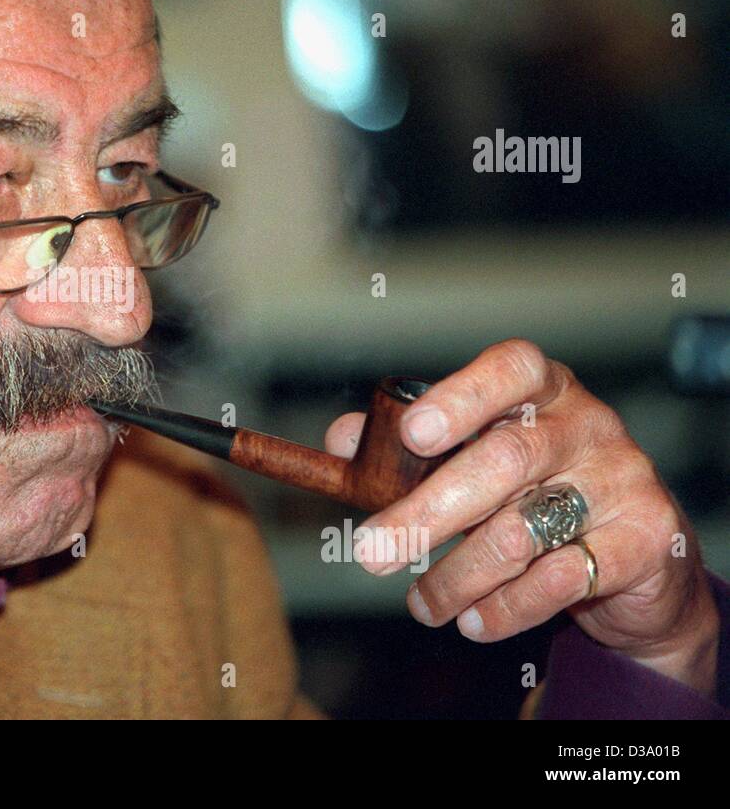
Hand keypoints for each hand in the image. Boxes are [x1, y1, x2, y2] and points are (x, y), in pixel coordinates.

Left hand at [324, 339, 720, 695]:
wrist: (639, 559)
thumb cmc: (535, 493)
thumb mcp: (476, 458)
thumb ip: (408, 448)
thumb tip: (343, 440)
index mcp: (543, 389)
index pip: (510, 368)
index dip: (460, 397)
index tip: (412, 433)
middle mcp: (588, 424)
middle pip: (504, 460)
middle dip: (428, 512)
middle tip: (372, 552)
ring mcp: (622, 479)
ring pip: (523, 530)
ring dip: (456, 575)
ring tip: (421, 604)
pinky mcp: (645, 539)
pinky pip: (560, 579)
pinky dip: (505, 607)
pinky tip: (473, 621)